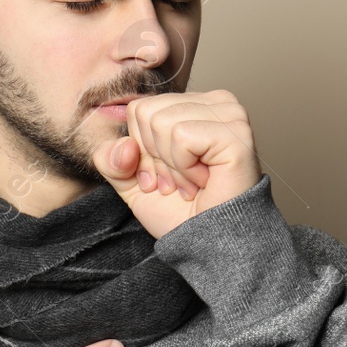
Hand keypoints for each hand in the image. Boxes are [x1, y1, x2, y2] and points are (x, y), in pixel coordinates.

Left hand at [90, 89, 262, 240]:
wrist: (211, 245)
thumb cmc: (181, 212)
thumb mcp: (131, 183)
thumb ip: (111, 160)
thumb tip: (124, 145)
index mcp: (194, 105)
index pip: (140, 108)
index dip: (143, 150)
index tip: (166, 175)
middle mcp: (215, 102)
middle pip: (147, 113)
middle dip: (155, 159)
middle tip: (180, 182)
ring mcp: (229, 114)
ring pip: (161, 122)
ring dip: (171, 167)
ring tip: (192, 183)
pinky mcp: (235, 132)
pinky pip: (181, 137)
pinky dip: (184, 168)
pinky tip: (204, 180)